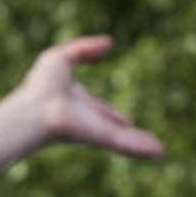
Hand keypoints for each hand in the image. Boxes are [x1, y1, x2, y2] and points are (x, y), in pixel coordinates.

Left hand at [15, 37, 163, 158]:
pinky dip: (142, 148)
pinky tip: (159, 153)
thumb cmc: (40, 86)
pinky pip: (126, 143)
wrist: (36, 109)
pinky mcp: (102, 139)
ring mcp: (95, 131)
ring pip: (123, 139)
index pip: (97, 109)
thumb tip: (108, 43)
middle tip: (141, 141)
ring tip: (159, 152)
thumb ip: (84, 49)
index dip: (109, 114)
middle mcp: (86, 120)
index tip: (124, 121)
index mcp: (75, 103)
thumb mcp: (61, 58)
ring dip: (140, 145)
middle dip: (127, 135)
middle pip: (112, 129)